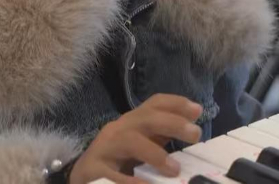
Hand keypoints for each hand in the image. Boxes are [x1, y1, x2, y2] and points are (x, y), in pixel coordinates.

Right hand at [69, 94, 203, 183]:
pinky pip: (111, 174)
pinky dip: (130, 182)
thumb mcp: (140, 145)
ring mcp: (104, 148)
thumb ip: (162, 137)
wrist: (81, 178)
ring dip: (154, 153)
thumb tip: (192, 129)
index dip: (176, 103)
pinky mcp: (92, 169)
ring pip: (129, 140)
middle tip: (195, 135)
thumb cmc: (116, 161)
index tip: (197, 111)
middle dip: (172, 123)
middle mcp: (118, 129)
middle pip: (145, 118)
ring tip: (174, 169)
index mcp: (132, 122)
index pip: (154, 104)